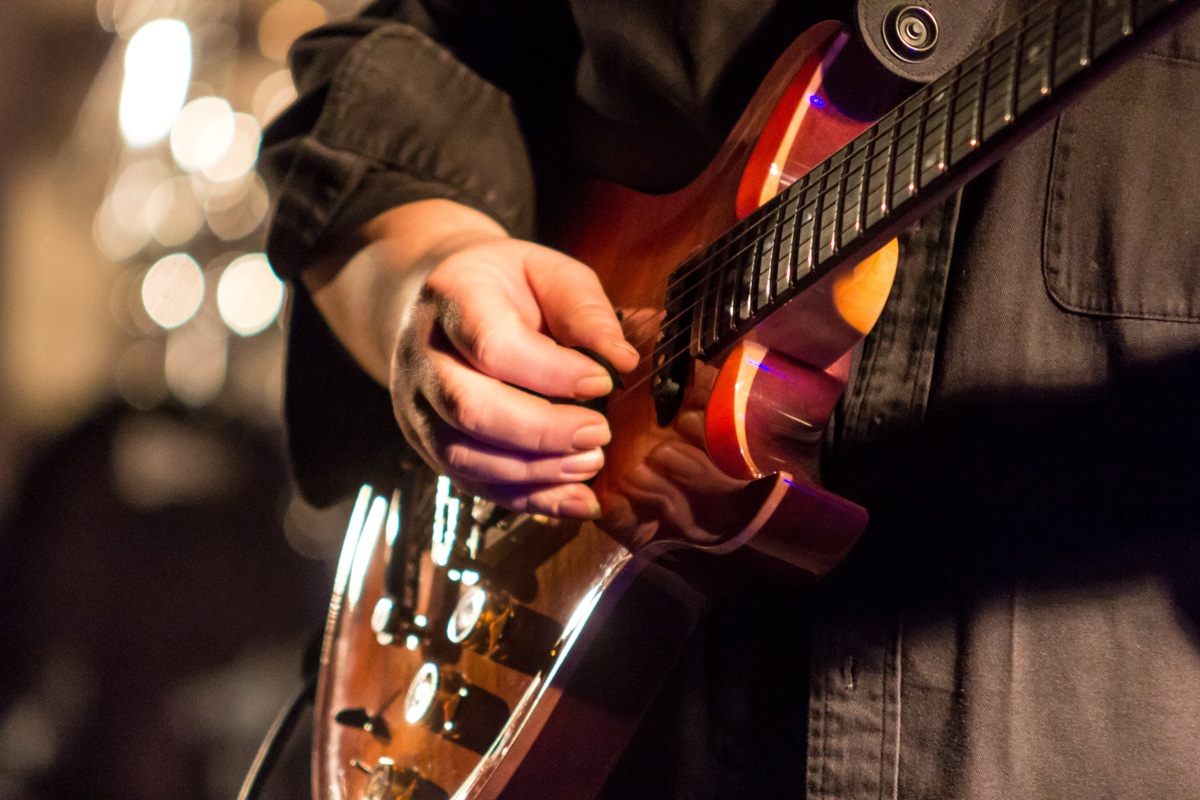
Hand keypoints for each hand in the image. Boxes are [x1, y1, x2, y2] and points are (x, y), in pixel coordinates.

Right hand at [393, 234, 638, 517]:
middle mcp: (424, 356)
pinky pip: (473, 483)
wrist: (441, 306)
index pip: (492, 345)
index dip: (551, 372)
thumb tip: (621, 361)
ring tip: (589, 463)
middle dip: (541, 431)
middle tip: (599, 434)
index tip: (603, 382)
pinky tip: (575, 499)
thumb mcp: (548, 272)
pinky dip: (528, 499)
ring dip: (534, 471)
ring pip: (464, 456)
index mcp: (453, 297)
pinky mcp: (430, 445)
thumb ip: (584, 310)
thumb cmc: (507, 287)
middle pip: (470, 408)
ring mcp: (419, 407)